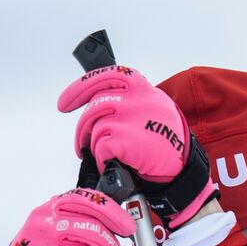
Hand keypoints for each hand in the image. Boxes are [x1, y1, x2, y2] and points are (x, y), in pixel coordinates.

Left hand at [57, 65, 218, 226]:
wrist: (182, 169)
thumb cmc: (167, 142)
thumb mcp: (155, 109)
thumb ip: (129, 100)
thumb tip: (97, 103)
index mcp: (141, 88)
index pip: (105, 76)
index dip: (80, 89)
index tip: (65, 103)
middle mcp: (135, 99)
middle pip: (94, 108)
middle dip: (83, 129)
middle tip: (83, 143)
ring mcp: (130, 118)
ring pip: (95, 129)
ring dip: (96, 147)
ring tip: (108, 157)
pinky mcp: (126, 139)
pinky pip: (100, 147)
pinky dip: (102, 159)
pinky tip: (113, 164)